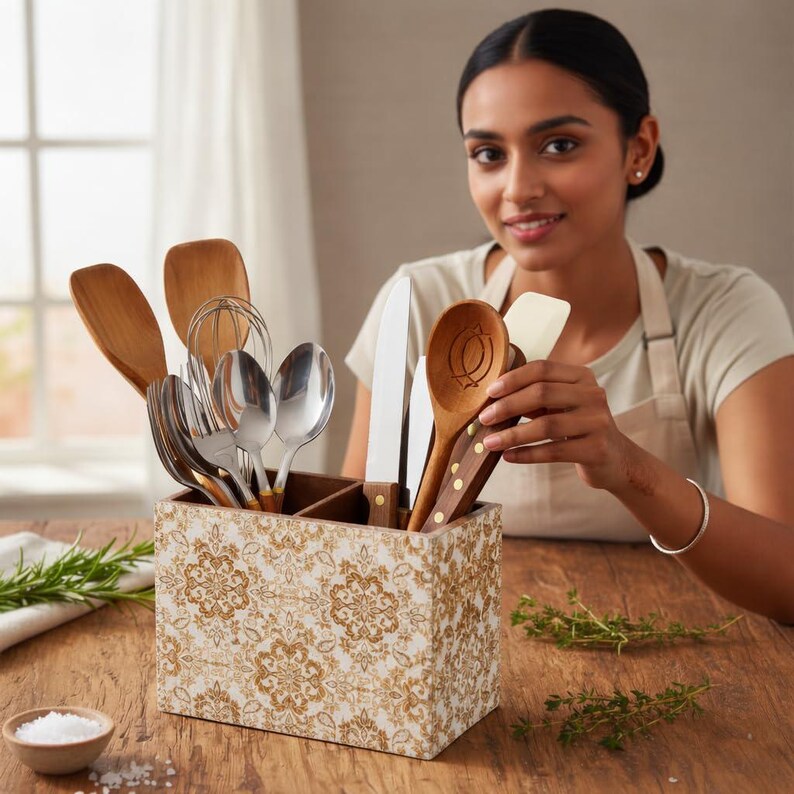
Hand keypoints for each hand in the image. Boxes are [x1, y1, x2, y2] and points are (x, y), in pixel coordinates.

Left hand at [478, 359, 634, 491]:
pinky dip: (527, 454)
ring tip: (489, 442)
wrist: (616, 460)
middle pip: (542, 393)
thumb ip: (534, 397)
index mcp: (582, 377)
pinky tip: (509, 457)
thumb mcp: (561, 405)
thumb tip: (492, 398)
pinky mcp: (597, 449)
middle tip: (484, 418)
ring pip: (546, 425)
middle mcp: (593, 395)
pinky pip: (554, 451)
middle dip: (507, 406)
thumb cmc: (578, 428)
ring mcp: (598, 422)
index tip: (489, 392)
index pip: (542, 369)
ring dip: (512, 435)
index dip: (513, 378)